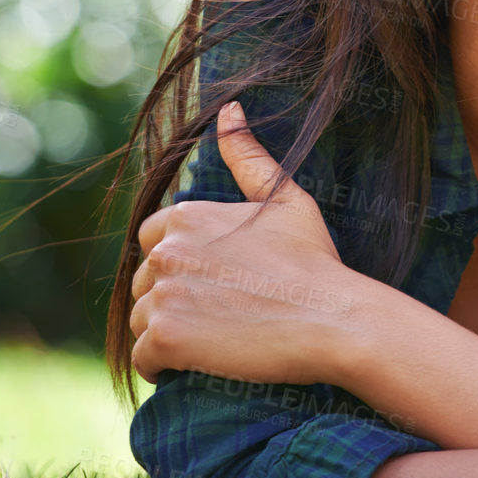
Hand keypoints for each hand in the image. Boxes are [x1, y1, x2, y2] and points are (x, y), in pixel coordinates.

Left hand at [128, 100, 360, 385]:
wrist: (334, 318)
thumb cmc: (316, 262)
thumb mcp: (287, 200)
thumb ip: (249, 156)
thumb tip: (229, 109)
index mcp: (188, 216)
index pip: (153, 240)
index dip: (181, 264)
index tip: (214, 282)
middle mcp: (167, 251)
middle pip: (144, 282)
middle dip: (172, 299)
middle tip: (220, 316)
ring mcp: (164, 294)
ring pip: (142, 321)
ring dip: (167, 334)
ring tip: (211, 341)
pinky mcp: (167, 337)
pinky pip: (144, 358)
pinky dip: (162, 367)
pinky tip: (191, 366)